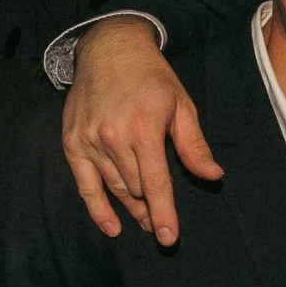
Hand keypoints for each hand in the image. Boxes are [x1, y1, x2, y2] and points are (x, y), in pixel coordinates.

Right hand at [63, 17, 217, 243]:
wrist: (110, 49)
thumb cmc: (152, 77)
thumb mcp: (181, 105)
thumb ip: (194, 145)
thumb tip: (213, 176)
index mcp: (144, 129)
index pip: (155, 184)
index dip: (164, 213)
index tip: (170, 237)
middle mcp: (114, 137)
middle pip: (136, 189)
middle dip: (150, 209)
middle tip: (161, 222)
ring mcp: (90, 141)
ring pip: (115, 187)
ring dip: (131, 207)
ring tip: (144, 218)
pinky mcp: (72, 142)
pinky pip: (84, 184)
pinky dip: (97, 208)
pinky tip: (111, 226)